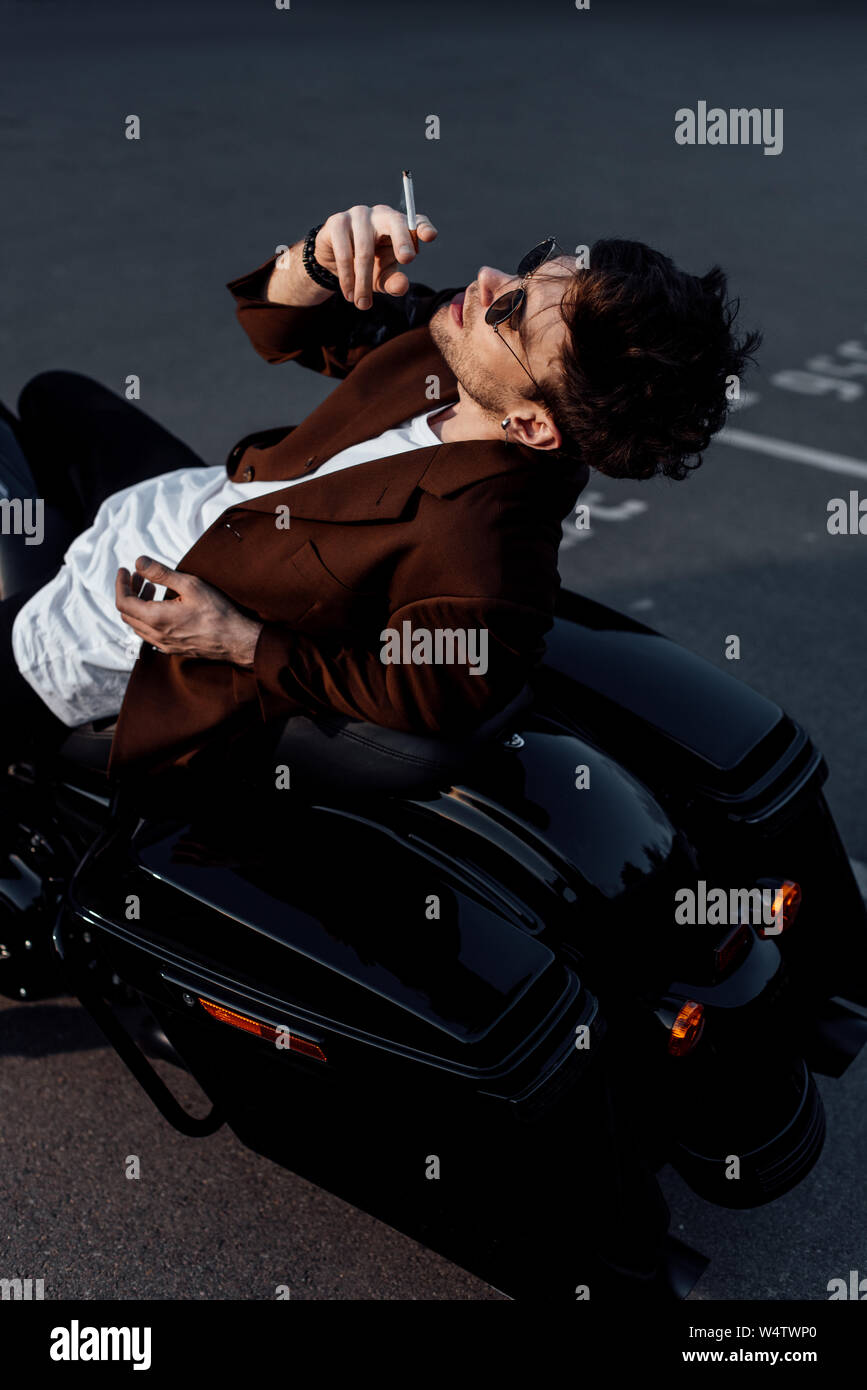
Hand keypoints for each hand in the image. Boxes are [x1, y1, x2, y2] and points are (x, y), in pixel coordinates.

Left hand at [115, 557, 262, 667]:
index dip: (120, 584)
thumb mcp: (190, 585)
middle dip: (129, 592)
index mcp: (156, 618)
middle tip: (139, 576)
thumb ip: (161, 573)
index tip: (125, 570)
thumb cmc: (216, 612)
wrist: (236, 641)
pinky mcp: (172, 649)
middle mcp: (155, 635)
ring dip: (138, 605)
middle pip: (127, 614)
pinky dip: (147, 617)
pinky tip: (162, 607)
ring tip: (151, 588)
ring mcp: (163, 644)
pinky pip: (149, 634)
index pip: (123, 602)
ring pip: (137, 625)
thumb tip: (139, 561)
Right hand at [315, 203, 436, 307]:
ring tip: (363, 304)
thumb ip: (395, 282)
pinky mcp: (337, 222)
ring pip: (365, 249)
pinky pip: (344, 251)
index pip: (416, 221)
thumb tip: (402, 286)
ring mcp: (359, 215)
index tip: (430, 236)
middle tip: (407, 259)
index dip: (423, 227)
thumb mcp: (384, 277)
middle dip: (402, 240)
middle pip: (395, 223)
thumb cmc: (368, 266)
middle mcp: (381, 214)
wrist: (334, 261)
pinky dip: (347, 276)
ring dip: (363, 281)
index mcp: (399, 225)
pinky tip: (349, 293)